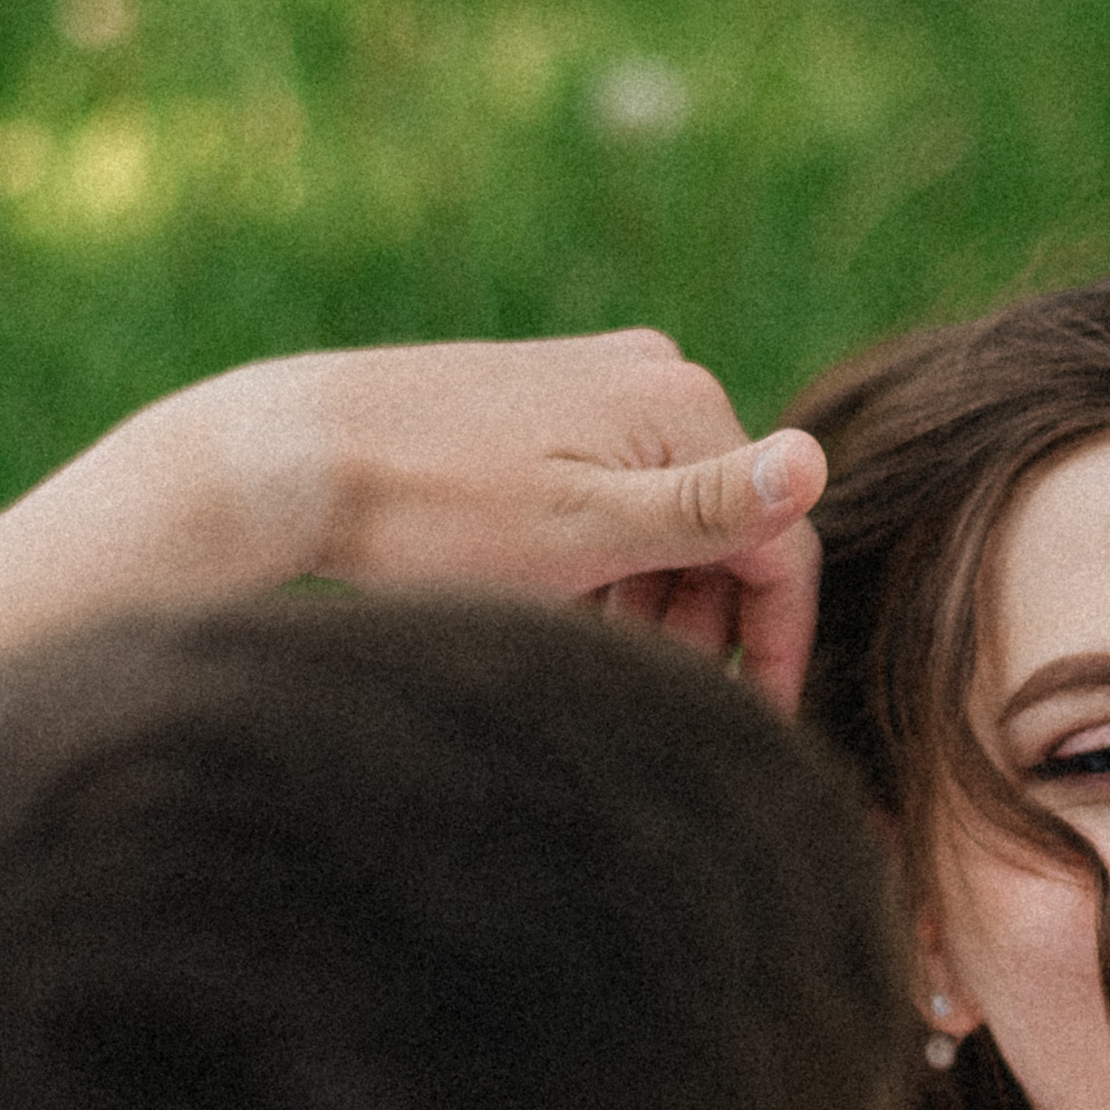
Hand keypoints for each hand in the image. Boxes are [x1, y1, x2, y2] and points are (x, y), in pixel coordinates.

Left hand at [0, 332, 828, 709]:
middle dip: (699, 627)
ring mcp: (599, 383)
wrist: (292, 455)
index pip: (782, 546)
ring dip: (651, 601)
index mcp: (686, 404)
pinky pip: (617, 498)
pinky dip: (606, 564)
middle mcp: (657, 376)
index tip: (751, 732)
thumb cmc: (437, 509)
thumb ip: (707, 510)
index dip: (774, 650)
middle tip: (639, 695)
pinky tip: (557, 606)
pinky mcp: (549, 401)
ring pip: (668, 523)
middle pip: (725, 535)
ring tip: (587, 655)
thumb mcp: (584, 532)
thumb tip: (817, 461)